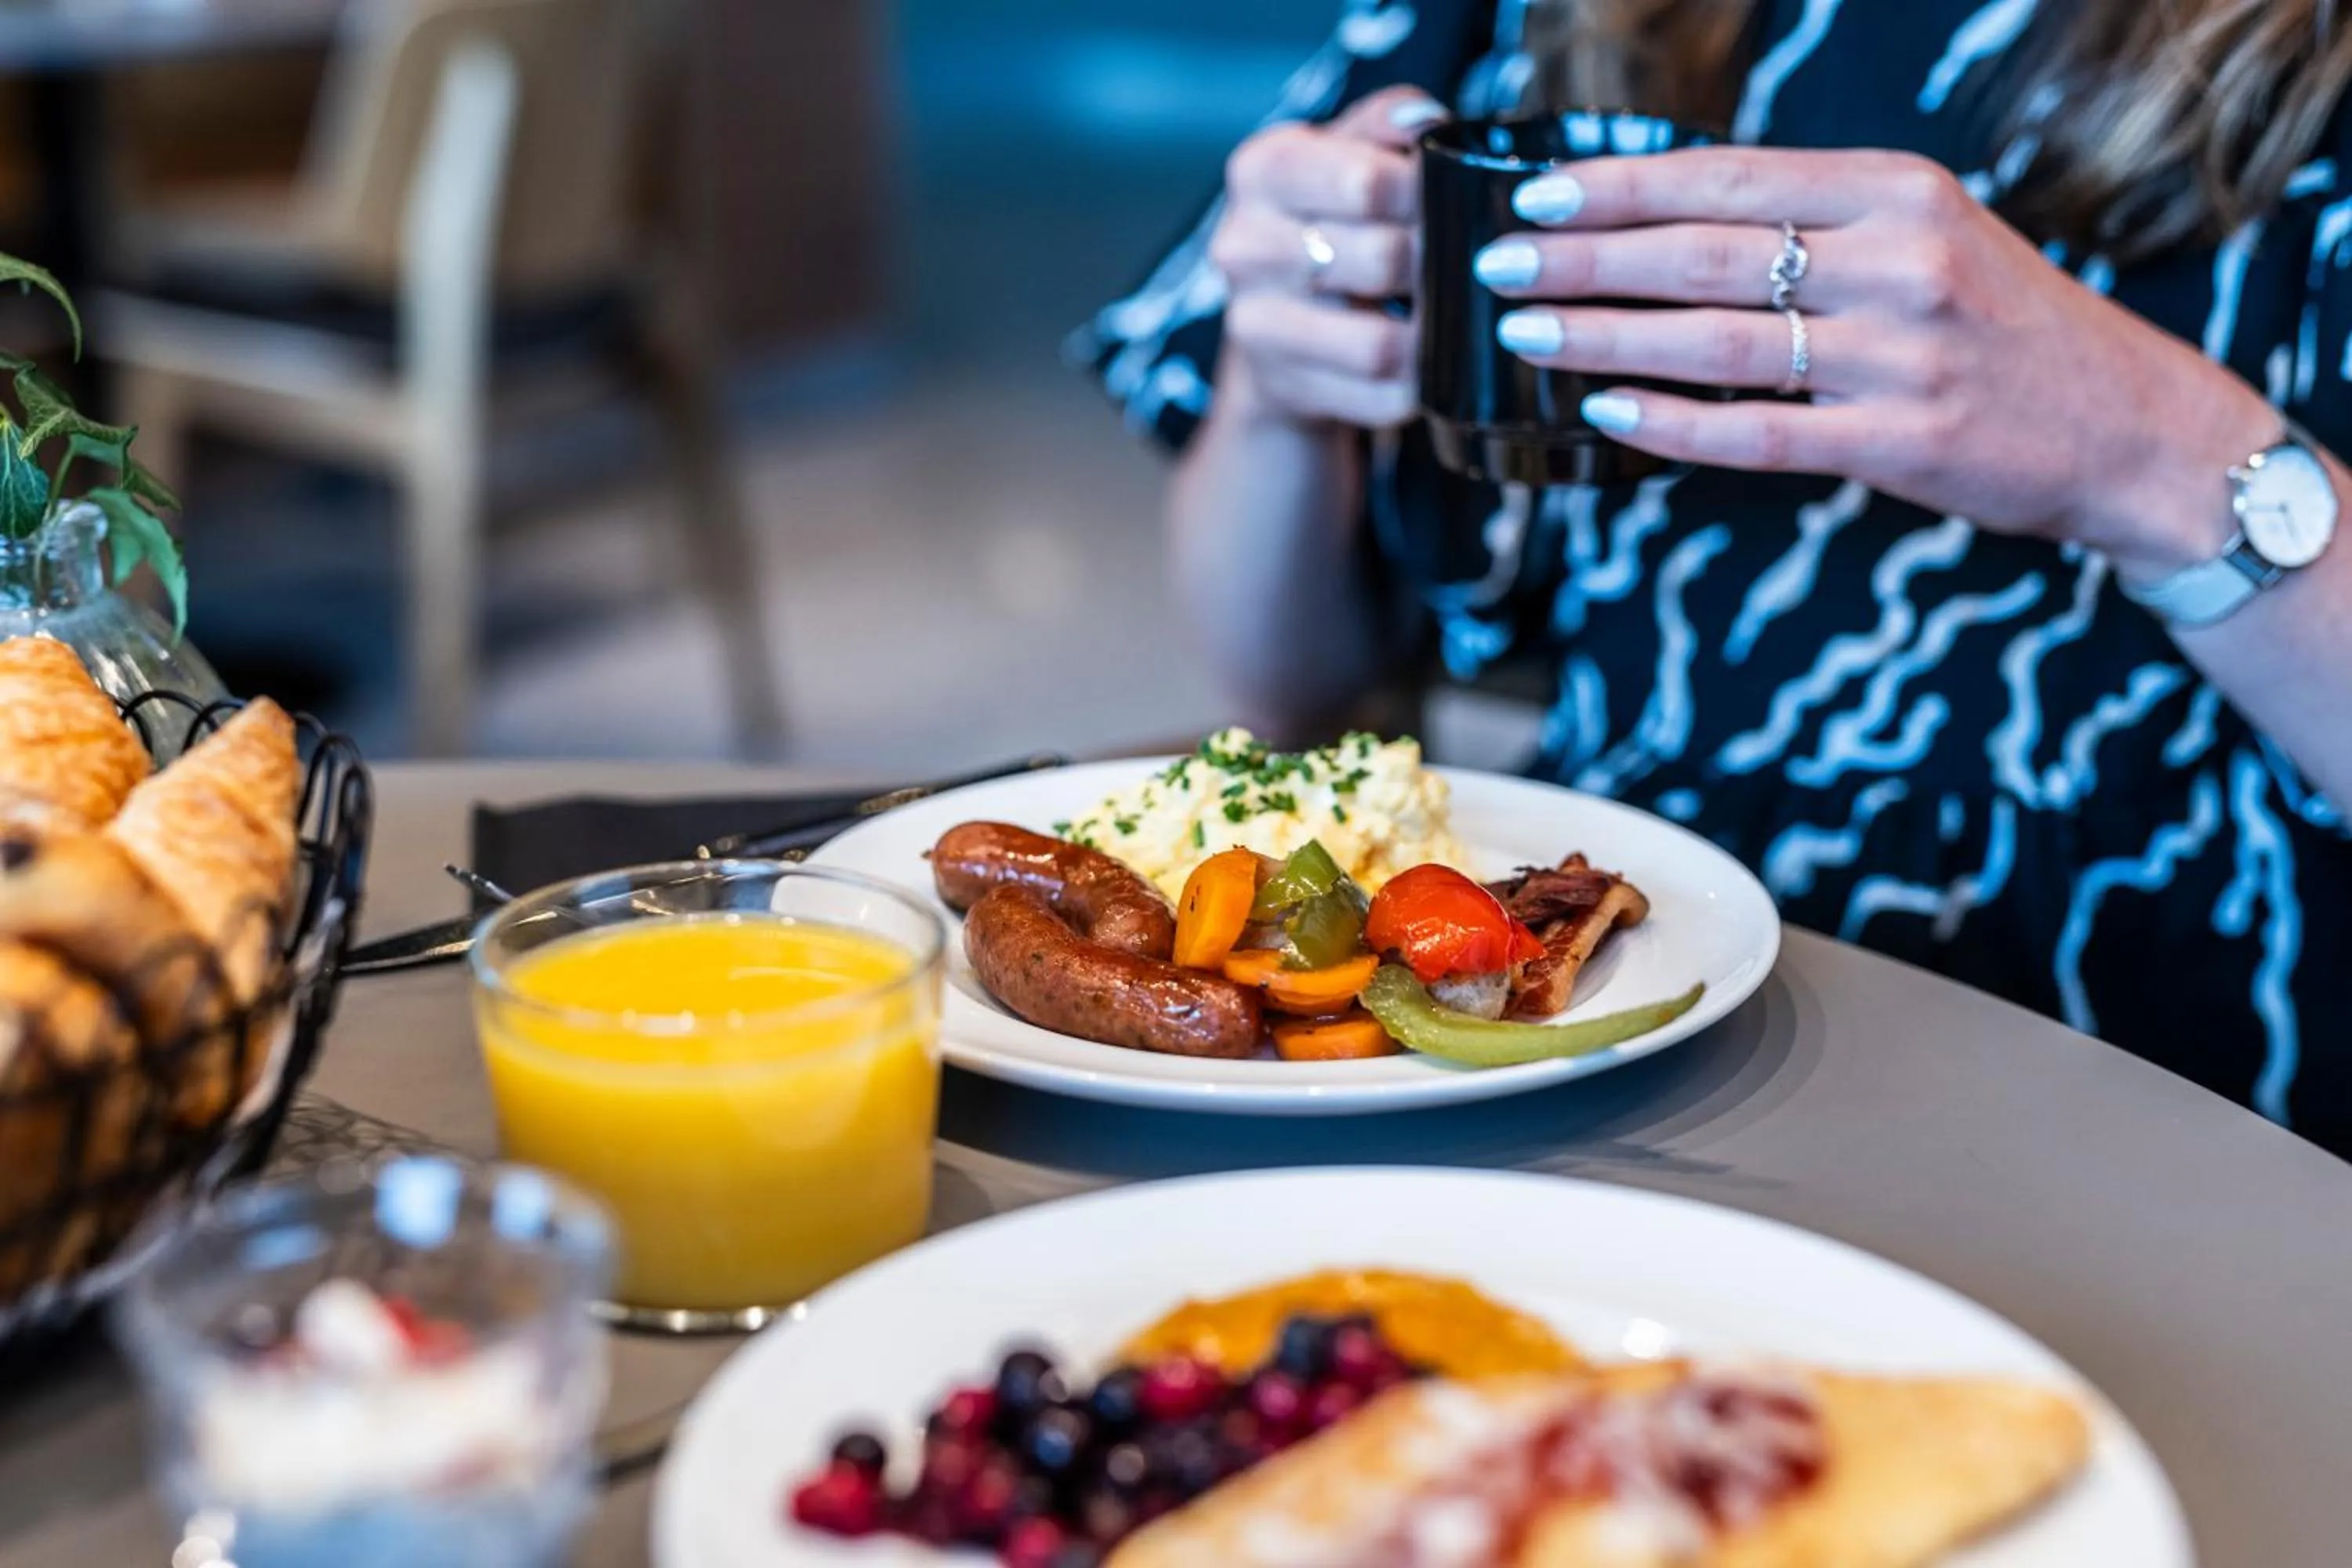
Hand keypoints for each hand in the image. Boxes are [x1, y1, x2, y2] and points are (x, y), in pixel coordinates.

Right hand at [1209, 88, 1448, 432]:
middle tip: (1468, 262)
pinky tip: (1428, 362)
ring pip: (1380, 345)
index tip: (1453, 198)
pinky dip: (1420, 386)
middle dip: (1438, 265)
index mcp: (1263, 169)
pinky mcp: (1282, 388)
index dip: (1428, 193)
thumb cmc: (1331, 219)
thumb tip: (1429, 128)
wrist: (1277, 315)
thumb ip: (1391, 123)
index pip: (1368, 181)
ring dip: (1433, 334)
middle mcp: (1243, 246)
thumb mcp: (1351, 149)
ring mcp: (1253, 325)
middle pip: (1383, 260)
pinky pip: (1381, 398)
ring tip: (1452, 313)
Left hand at [1477, 147, 2282, 578]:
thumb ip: (1815, 221)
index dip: (1619, 188)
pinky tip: (1604, 415)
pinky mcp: (1899, 442)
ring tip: (1525, 337)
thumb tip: (1666, 219)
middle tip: (1496, 268)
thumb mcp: (1925, 235)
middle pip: (1704, 253)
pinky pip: (1757, 434)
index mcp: (1897, 192)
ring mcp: (1901, 354)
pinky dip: (1672, 426)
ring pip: (1716, 341)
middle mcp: (1900, 261)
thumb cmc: (1999, 327)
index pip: (1727, 176)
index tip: (1533, 196)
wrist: (2128, 426)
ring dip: (1606, 339)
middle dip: (1584, 261)